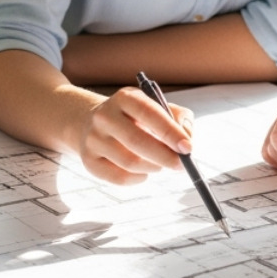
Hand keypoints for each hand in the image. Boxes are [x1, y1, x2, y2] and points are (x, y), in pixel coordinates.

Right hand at [76, 87, 194, 185]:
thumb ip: (179, 118)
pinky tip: (144, 171)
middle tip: (181, 164)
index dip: (170, 132)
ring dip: (153, 167)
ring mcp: (93, 139)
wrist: (93, 122)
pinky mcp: (89, 160)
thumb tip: (187, 139)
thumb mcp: (157, 107)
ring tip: (160, 164)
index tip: (187, 147)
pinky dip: (139, 178)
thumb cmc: (134, 117)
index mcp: (124, 98)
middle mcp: (105, 116)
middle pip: (137, 141)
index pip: (149, 113)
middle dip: (165, 156)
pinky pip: (120, 178)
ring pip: (130, 162)